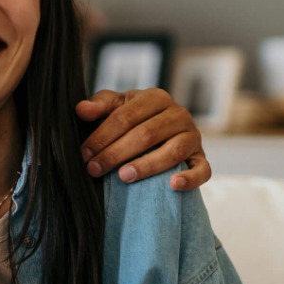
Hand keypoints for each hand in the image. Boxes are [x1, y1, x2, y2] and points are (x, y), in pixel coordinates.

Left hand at [77, 88, 210, 190]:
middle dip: (116, 153)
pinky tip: (172, 185)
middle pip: (146, 134)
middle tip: (94, 170)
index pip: (126, 116)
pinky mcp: (200, 157)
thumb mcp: (114, 106)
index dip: (102, 136)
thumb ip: (98, 106)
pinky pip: (202, 169)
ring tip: (123, 177)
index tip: (84, 153)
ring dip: (147, 166)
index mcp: (156, 98)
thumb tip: (81, 109)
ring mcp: (193, 136)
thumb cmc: (130, 118)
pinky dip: (190, 178)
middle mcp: (178, 114)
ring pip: (172, 151)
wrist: (158, 131)